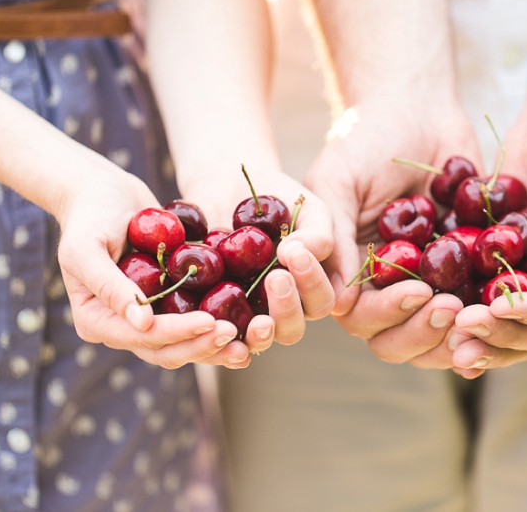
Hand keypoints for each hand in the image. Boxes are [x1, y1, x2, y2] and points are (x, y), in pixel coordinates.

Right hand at [55, 166, 262, 369]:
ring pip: (184, 345)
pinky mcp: (167, 305)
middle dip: (201, 346)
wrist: (102, 193)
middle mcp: (122, 328)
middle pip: (166, 351)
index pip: (142, 338)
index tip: (210, 322)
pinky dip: (217, 327)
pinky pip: (194, 323)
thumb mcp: (87, 246)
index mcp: (96, 321)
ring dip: (214, 346)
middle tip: (235, 334)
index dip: (178, 334)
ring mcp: (146, 320)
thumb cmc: (89, 214)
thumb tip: (142, 323)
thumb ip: (109, 285)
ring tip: (247, 341)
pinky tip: (247, 324)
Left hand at [180, 167, 335, 345]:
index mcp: (306, 288)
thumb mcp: (305, 208)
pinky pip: (210, 331)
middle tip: (276, 277)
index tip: (297, 254)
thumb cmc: (276, 197)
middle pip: (290, 329)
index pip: (319, 301)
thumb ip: (317, 232)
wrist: (227, 185)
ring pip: (254, 340)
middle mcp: (277, 308)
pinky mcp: (207, 310)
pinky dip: (212, 331)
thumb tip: (299, 255)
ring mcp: (242, 313)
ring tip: (256, 319)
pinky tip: (210, 319)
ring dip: (258, 334)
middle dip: (286, 309)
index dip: (312, 285)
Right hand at [305, 98, 482, 363]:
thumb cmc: (368, 139)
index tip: (416, 290)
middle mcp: (380, 287)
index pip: (355, 316)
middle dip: (419, 331)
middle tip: (447, 304)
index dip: (384, 314)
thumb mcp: (339, 179)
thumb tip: (336, 300)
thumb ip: (334, 236)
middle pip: (392, 339)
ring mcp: (421, 284)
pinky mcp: (460, 276)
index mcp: (344, 271)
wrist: (417, 109)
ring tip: (472, 308)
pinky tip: (499, 306)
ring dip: (449, 335)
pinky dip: (484, 317)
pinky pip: (472, 312)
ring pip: (431, 338)